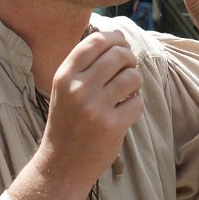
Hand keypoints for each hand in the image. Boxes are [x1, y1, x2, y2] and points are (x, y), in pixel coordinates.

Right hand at [40, 31, 142, 188]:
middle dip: (129, 58)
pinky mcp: (111, 126)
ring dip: (135, 81)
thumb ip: (87, 63)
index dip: (115, 38)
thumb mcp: (66, 88)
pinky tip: (124, 111)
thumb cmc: (68, 121)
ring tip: (127, 91)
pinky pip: (137, 102)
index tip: (121, 45)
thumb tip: (118, 34)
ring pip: (131, 77)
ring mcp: (95, 108)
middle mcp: (78, 88)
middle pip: (118, 55)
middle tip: (128, 69)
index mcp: (64, 75)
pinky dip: (135, 105)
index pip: (96, 41)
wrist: (61, 164)